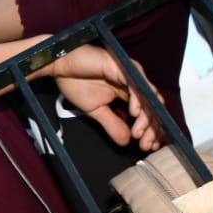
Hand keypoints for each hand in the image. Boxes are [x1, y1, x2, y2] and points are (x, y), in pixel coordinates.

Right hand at [35, 44, 160, 151]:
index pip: (147, 112)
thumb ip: (112, 124)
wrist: (60, 66)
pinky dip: (138, 99)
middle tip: (146, 144)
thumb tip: (125, 143)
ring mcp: (130, 74)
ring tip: (139, 133)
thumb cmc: (75, 82)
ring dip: (147, 117)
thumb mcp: (95, 110)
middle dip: (152, 128)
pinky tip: (134, 113)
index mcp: (128, 93)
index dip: (150, 130)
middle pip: (153, 106)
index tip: (147, 147)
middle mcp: (133, 83)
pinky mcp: (123, 66)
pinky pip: (136, 83)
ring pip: (148, 96)